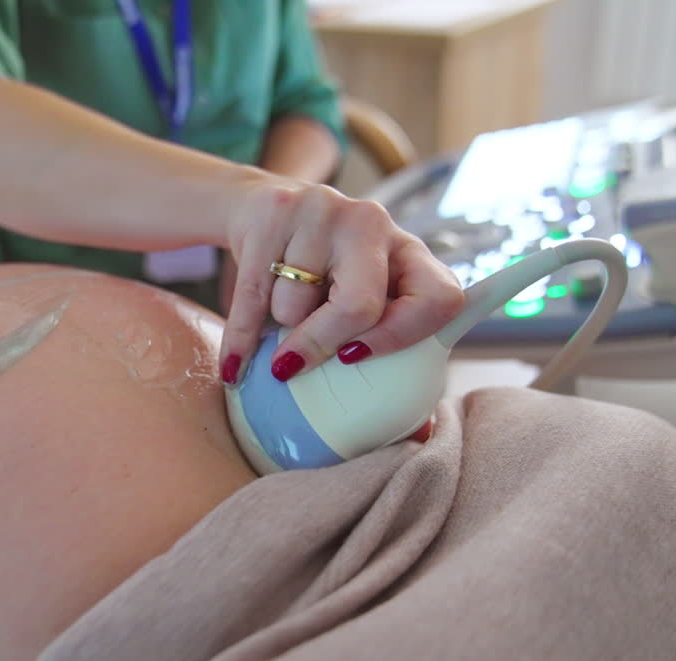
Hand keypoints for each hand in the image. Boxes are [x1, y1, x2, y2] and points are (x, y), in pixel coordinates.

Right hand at [219, 179, 463, 383]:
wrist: (263, 209)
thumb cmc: (325, 273)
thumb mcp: (365, 298)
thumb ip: (396, 357)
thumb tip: (420, 437)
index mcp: (409, 253)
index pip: (439, 296)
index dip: (406, 336)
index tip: (359, 357)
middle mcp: (372, 225)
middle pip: (359, 305)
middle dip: (322, 345)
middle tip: (297, 367)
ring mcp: (324, 211)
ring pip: (296, 302)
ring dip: (281, 324)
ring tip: (280, 314)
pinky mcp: (274, 212)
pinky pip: (252, 298)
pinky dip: (241, 343)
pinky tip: (236, 368)